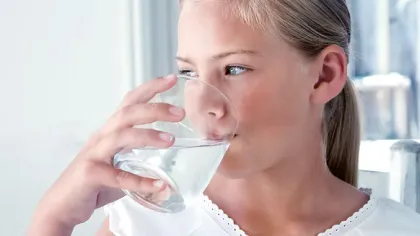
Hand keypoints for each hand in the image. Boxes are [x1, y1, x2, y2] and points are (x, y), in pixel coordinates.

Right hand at [27, 75, 184, 234]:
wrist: (63, 206)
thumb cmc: (93, 183)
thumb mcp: (119, 165)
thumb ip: (139, 162)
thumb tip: (166, 173)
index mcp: (110, 131)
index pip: (130, 102)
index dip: (150, 88)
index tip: (171, 79)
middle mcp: (102, 138)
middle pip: (127, 113)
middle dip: (154, 109)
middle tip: (179, 112)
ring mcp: (94, 154)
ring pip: (121, 136)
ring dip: (147, 136)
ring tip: (170, 140)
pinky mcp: (91, 175)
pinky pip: (119, 176)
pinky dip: (140, 181)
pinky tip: (159, 185)